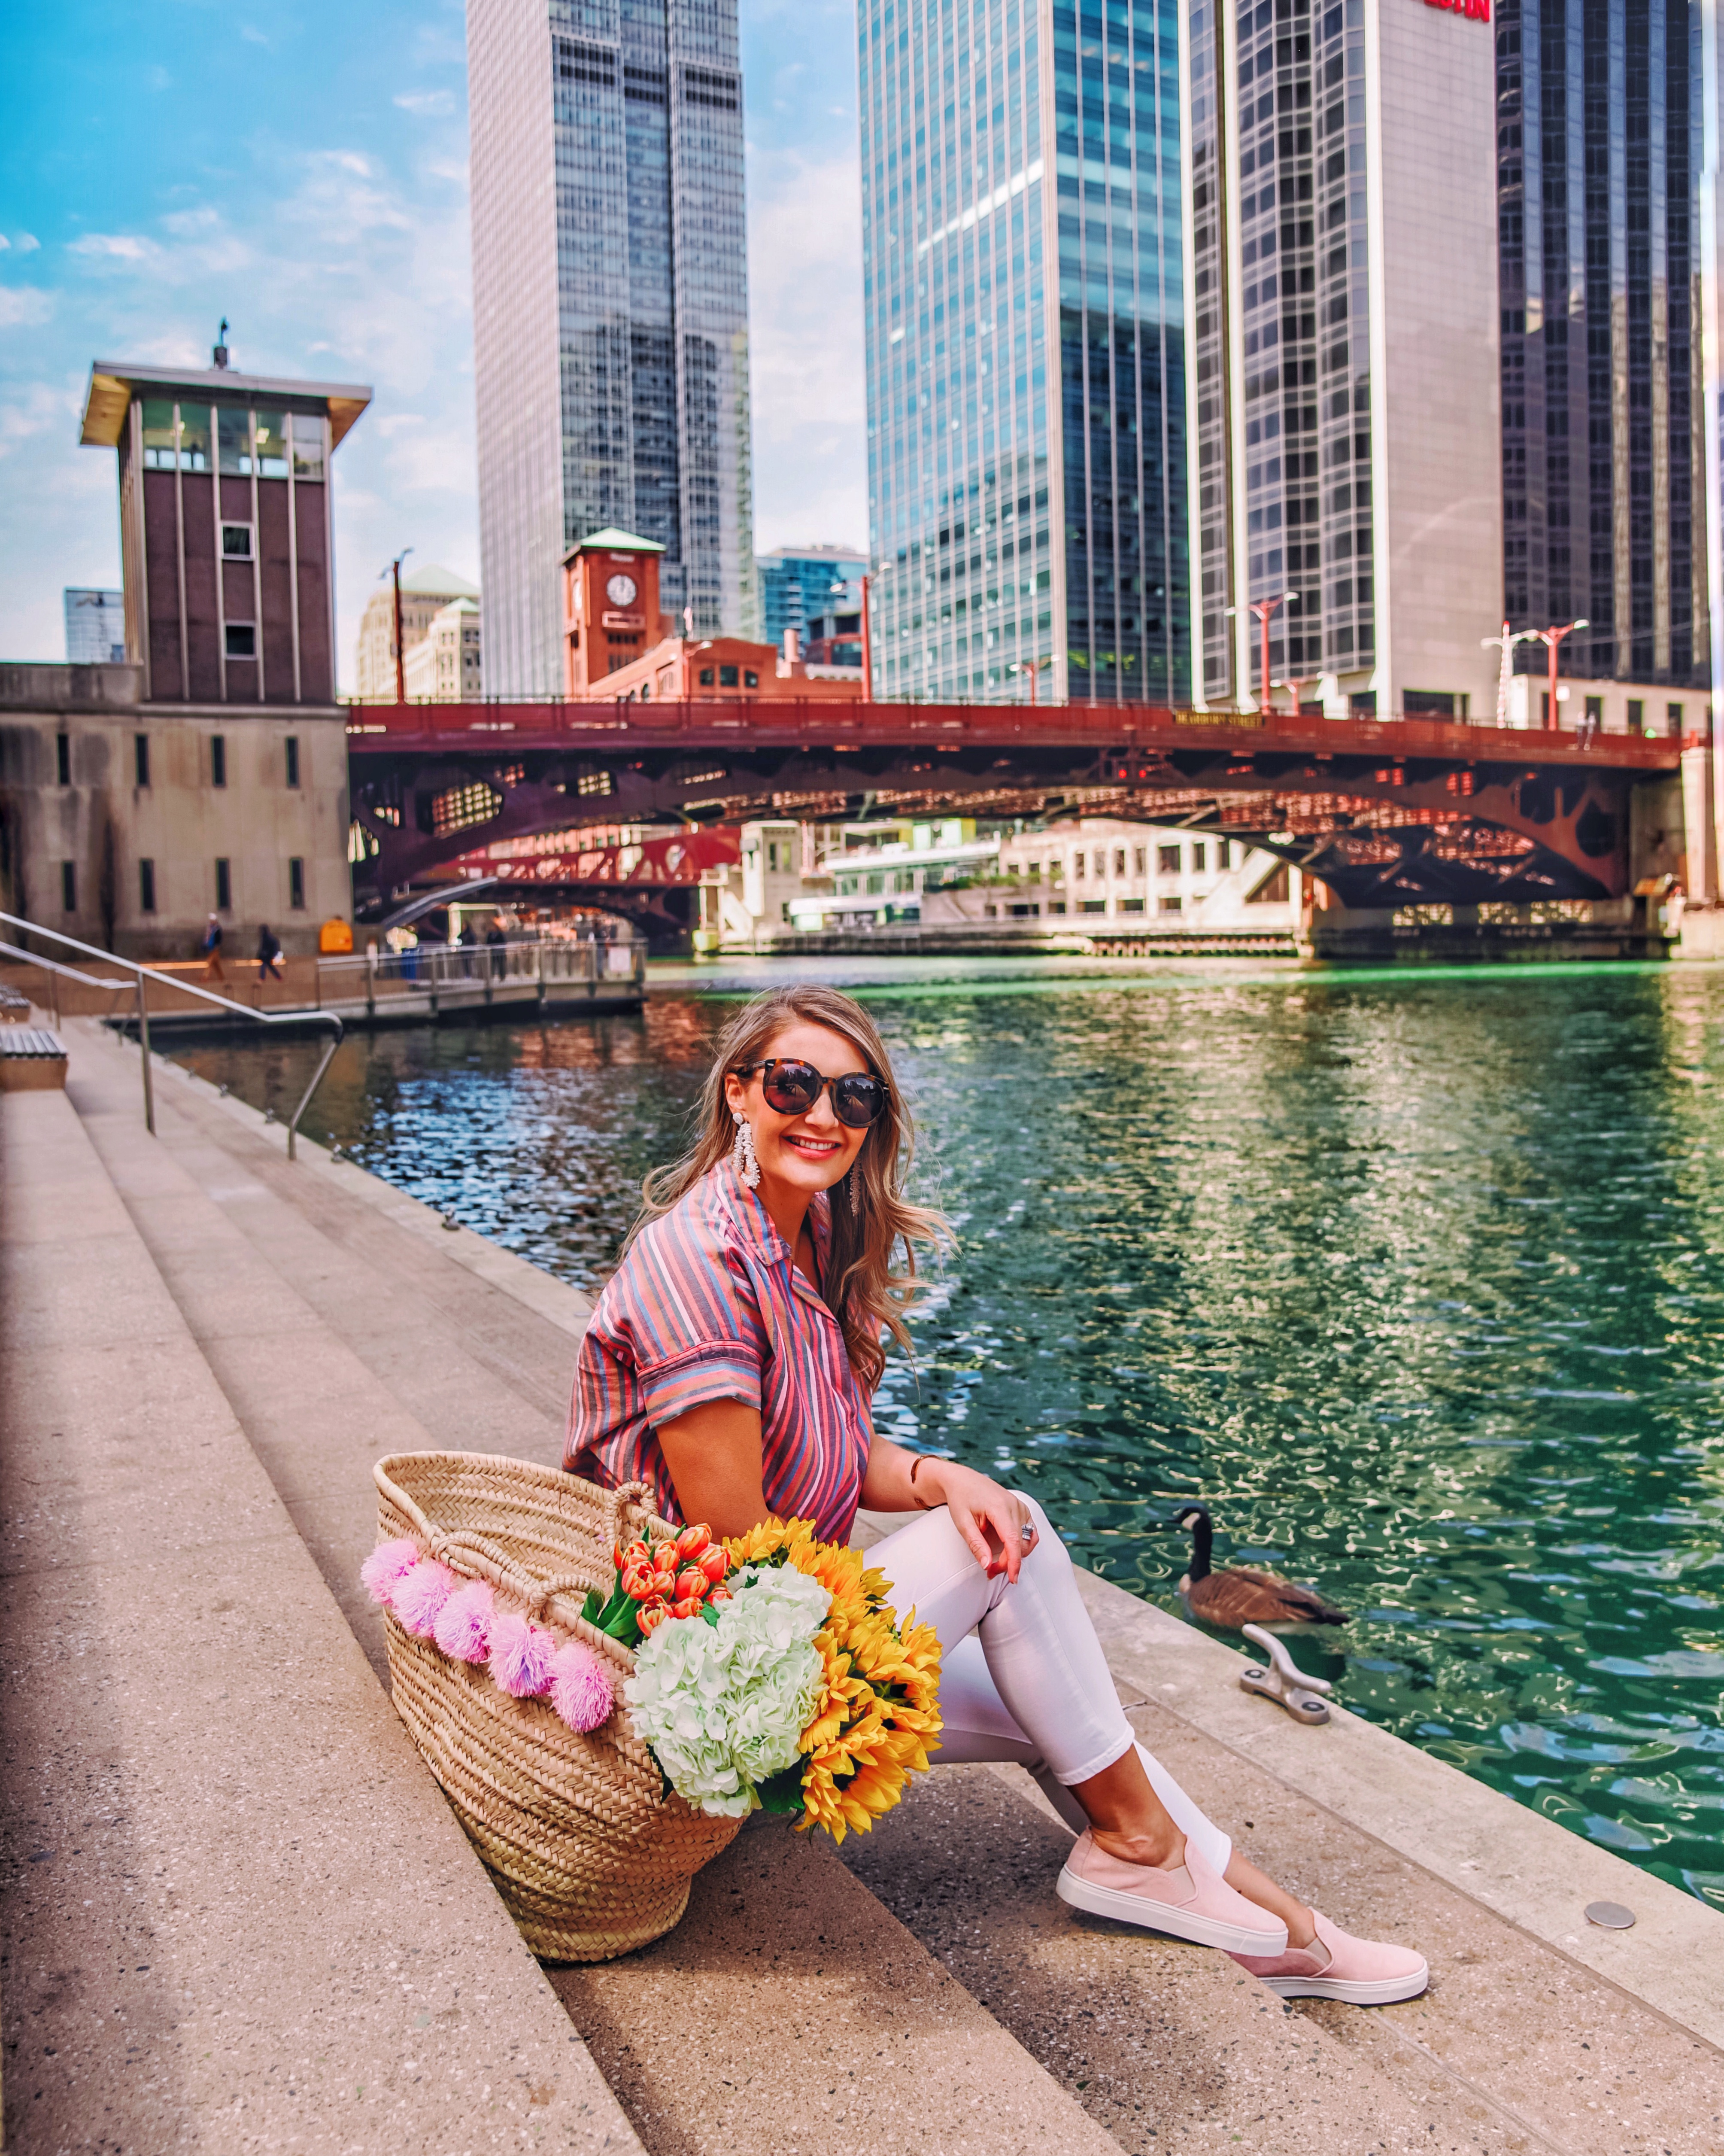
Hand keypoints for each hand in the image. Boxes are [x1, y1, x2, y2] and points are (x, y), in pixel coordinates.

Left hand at [919, 1461, 1039, 1583]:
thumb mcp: (962, 1523)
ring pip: (1028, 1539)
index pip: (1013, 1540)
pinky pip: (1030, 1531)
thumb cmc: (960, 1499)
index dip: (1014, 1562)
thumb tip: (987, 1565)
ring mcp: (1020, 1505)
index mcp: (999, 1507)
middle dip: (1008, 1562)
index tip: (1012, 1579)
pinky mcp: (1021, 1508)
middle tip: (990, 1570)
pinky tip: (1009, 1549)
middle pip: (1020, 1543)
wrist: (962, 1479)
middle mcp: (1014, 1505)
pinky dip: (1022, 1544)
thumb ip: (976, 1545)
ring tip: (998, 1562)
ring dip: (1016, 1554)